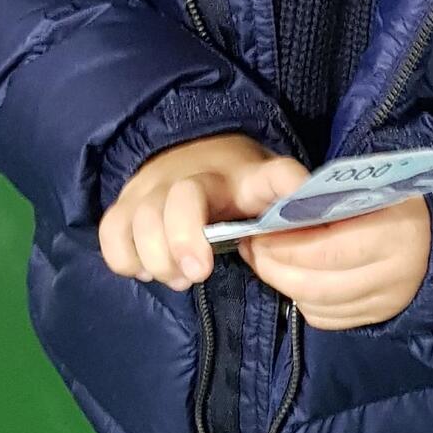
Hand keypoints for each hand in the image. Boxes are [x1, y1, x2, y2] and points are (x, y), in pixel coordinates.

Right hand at [98, 134, 307, 291]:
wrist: (186, 155)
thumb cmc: (234, 183)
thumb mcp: (268, 188)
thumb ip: (289, 201)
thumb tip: (319, 211)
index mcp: (242, 177)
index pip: (271, 175)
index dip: (282, 186)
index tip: (283, 206)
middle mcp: (190, 176)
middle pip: (181, 200)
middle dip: (185, 241)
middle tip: (199, 274)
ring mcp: (151, 190)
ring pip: (140, 220)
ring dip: (156, 258)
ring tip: (178, 278)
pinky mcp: (124, 207)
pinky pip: (112, 233)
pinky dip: (125, 258)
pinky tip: (147, 270)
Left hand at [244, 197, 431, 330]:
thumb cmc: (391, 200)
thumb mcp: (366, 186)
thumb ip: (324, 197)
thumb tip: (275, 208)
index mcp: (393, 233)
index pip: (327, 250)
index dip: (285, 245)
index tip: (259, 231)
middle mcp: (394, 274)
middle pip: (317, 284)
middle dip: (274, 267)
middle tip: (254, 247)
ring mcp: (387, 301)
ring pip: (317, 304)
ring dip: (282, 284)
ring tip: (265, 260)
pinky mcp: (378, 317)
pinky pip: (326, 318)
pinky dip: (302, 300)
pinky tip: (293, 278)